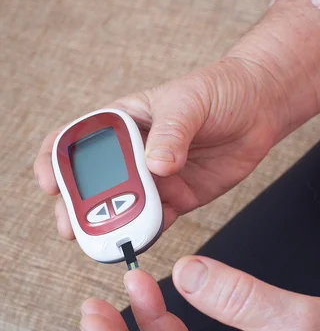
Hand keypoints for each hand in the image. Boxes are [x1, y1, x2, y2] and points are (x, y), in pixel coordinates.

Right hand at [34, 56, 278, 238]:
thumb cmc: (219, 90)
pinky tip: (140, 239)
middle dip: (77, 206)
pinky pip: (157, 220)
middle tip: (72, 227)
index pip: (76, 140)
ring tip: (106, 240)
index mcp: (124, 122)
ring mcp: (155, 178)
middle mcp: (134, 154)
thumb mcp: (190, 102)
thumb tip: (156, 165)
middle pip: (94, 183)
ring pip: (123, 207)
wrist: (260, 108)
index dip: (54, 161)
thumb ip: (171, 132)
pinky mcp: (179, 197)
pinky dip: (146, 231)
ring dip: (110, 225)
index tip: (49, 182)